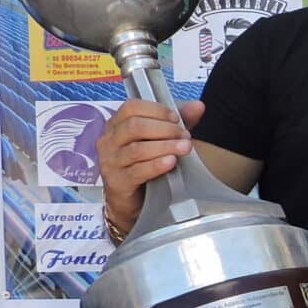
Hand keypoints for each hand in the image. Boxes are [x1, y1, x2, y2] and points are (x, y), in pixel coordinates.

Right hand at [96, 99, 204, 228]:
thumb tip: (198, 106)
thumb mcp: (159, 140)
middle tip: (184, 136)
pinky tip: (171, 162)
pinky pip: (137, 171)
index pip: (131, 107)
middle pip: (134, 126)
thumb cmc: (144, 164)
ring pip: (137, 149)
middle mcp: (109, 141)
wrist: (132, 201)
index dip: (156, 110)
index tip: (176, 118)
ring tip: (184, 148)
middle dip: (164, 129)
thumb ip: (176, 122)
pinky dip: (156, 165)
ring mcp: (110, 162)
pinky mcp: (117, 182)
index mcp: (116, 125)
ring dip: (165, 146)